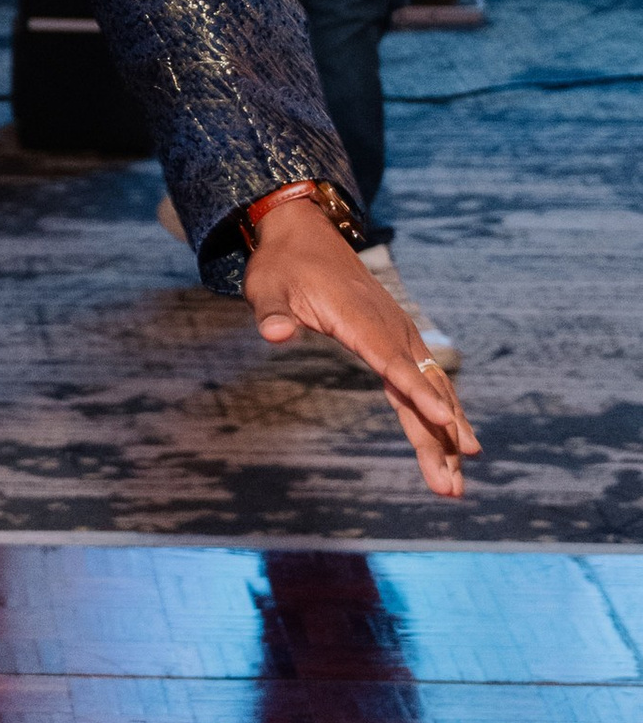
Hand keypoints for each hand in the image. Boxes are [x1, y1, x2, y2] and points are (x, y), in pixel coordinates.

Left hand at [240, 195, 477, 499]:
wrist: (304, 233)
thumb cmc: (283, 265)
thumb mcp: (267, 287)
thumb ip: (272, 312)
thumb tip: (274, 332)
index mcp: (362, 321)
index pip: (394, 365)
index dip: (419, 396)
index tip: (447, 426)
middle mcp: (391, 330)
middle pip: (422, 391)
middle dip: (439, 440)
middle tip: (450, 489)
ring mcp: (400, 335)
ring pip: (433, 391)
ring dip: (447, 437)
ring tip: (454, 485)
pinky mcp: (399, 340)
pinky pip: (427, 382)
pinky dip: (442, 414)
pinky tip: (454, 445)